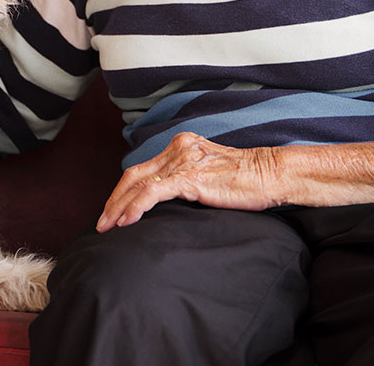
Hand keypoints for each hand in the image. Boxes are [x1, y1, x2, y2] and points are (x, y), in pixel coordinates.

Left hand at [96, 132, 282, 231]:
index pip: (143, 169)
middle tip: (102, 222)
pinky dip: (135, 207)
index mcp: (182, 146)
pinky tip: (126, 222)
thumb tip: (171, 202)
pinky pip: (153, 193)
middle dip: (114, 200)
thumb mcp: (211, 176)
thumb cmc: (248, 180)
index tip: (114, 211)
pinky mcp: (190, 177)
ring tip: (107, 226)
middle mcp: (178, 149)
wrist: (271, 174)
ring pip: (138, 184)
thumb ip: (190, 181)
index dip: (124, 191)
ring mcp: (183, 162)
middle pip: (134, 175)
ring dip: (118, 207)